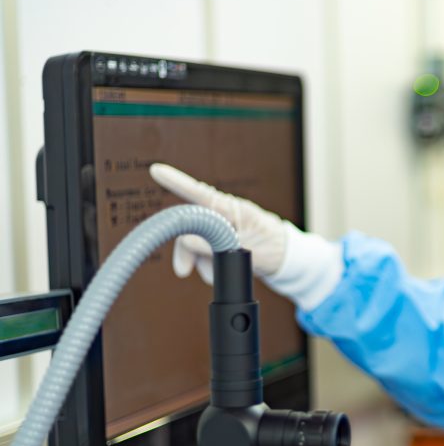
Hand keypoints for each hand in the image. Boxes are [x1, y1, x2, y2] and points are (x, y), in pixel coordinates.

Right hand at [149, 163, 288, 282]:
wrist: (285, 259)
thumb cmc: (272, 247)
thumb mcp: (245, 248)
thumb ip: (215, 243)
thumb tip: (185, 241)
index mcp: (230, 208)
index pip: (199, 193)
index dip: (176, 181)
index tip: (156, 169)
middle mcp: (221, 214)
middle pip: (189, 226)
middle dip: (184, 249)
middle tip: (183, 271)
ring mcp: (219, 228)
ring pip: (194, 243)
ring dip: (199, 262)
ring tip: (214, 275)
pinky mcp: (218, 242)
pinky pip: (202, 254)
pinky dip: (206, 266)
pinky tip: (216, 274)